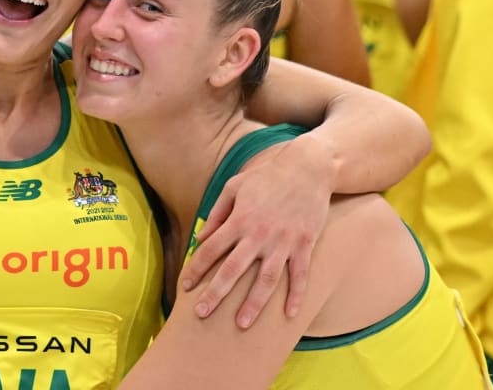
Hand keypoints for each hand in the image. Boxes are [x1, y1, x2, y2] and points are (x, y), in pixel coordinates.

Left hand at [178, 135, 331, 326]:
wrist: (307, 168)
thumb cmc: (267, 177)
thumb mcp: (234, 187)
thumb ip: (217, 214)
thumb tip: (201, 239)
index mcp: (239, 220)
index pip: (210, 250)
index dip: (195, 269)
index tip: (185, 286)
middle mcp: (258, 234)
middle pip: (233, 270)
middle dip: (215, 294)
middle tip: (201, 314)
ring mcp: (283, 241)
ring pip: (266, 280)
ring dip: (253, 303)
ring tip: (242, 324)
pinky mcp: (304, 244)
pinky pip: (300, 275)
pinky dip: (296, 295)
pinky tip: (288, 314)